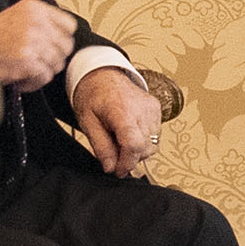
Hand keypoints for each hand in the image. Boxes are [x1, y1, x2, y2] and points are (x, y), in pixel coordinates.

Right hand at [0, 0, 80, 88]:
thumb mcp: (19, 16)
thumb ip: (43, 21)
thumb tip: (66, 34)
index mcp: (35, 8)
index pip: (69, 25)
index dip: (62, 38)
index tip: (53, 45)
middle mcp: (36, 23)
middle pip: (66, 46)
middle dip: (54, 56)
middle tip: (38, 60)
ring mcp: (33, 42)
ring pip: (58, 63)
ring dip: (43, 70)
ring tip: (27, 68)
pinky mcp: (28, 61)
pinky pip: (45, 76)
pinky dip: (34, 82)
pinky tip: (22, 78)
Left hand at [69, 62, 161, 178]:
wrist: (103, 74)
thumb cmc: (92, 95)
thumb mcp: (87, 122)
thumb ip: (100, 146)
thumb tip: (110, 167)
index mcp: (121, 111)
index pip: (133, 145)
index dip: (126, 163)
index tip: (117, 171)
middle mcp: (142, 109)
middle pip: (145, 148)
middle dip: (130, 158)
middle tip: (113, 154)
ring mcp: (152, 109)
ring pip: (152, 145)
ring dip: (137, 150)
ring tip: (119, 140)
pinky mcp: (157, 110)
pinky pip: (155, 136)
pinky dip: (143, 140)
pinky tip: (129, 132)